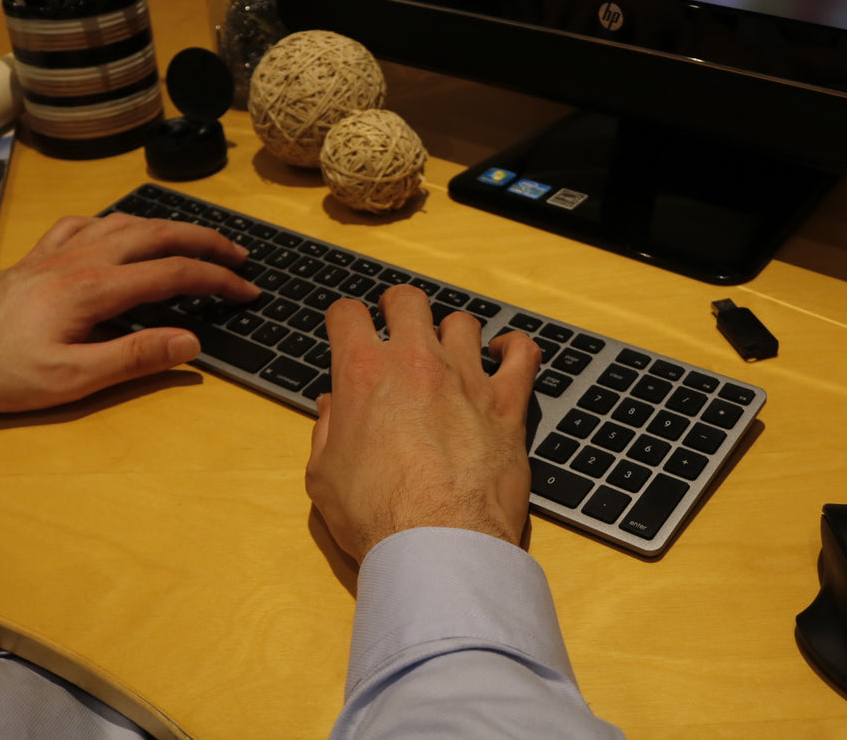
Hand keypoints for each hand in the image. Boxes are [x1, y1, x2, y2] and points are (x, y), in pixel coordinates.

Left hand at [0, 211, 258, 411]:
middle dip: (206, 241)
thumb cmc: (0, 369)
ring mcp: (61, 250)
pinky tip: (121, 233)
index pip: (175, 274)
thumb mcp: (71, 378)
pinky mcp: (41, 255)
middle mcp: (84, 257)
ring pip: (128, 222)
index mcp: (97, 288)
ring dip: (170, 227)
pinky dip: (119, 223)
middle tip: (239, 256)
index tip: (248, 292)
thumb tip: (191, 342)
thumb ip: (135, 357)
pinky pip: (90, 224)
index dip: (218, 281)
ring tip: (195, 240)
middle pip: (160, 234)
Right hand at [306, 285, 541, 561]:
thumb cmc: (376, 516)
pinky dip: (514, 348)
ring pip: (462, 323)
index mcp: (363, 373)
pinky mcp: (507, 402)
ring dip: (451, 333)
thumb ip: (326, 432)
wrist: (438, 544)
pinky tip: (505, 355)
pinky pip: (522, 353)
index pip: (347, 315)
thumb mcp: (324, 476)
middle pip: (408, 301)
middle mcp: (416, 362)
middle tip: (398, 328)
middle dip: (398, 308)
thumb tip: (332, 407)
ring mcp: (466, 377)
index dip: (344, 319)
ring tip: (450, 353)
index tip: (349, 330)